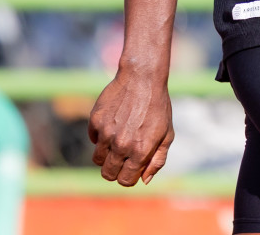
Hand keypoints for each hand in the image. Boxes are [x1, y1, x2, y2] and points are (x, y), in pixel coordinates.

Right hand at [88, 67, 175, 185]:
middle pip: (108, 174)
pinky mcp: (95, 120)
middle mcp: (122, 145)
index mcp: (140, 151)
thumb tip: (144, 180)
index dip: (128, 178)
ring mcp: (106, 133)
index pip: (125, 180)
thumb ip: (157, 160)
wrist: (142, 78)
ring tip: (118, 139)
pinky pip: (93, 139)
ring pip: (98, 159)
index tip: (131, 169)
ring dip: (107, 154)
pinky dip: (100, 136)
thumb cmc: (158, 107)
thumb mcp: (167, 134)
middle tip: (121, 158)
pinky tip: (113, 123)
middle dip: (115, 170)